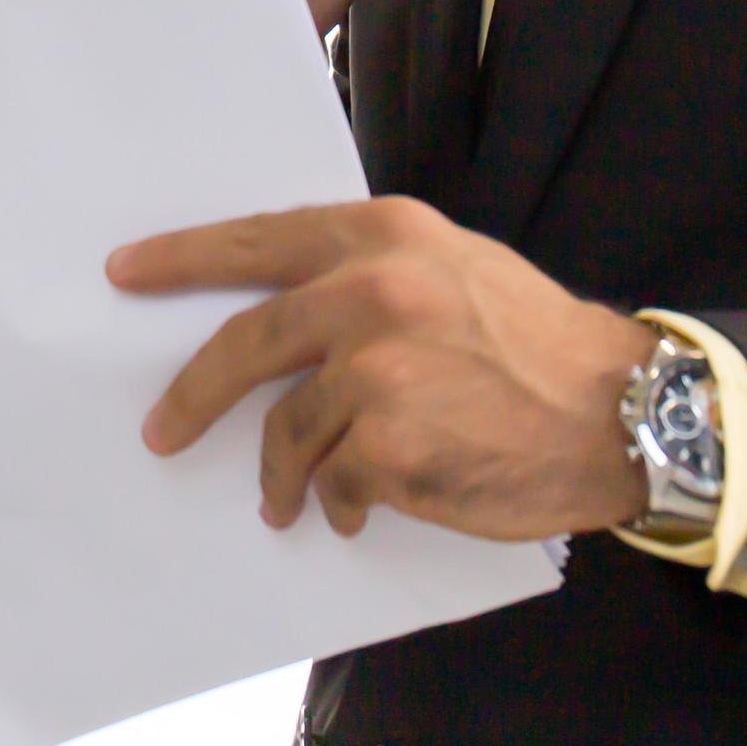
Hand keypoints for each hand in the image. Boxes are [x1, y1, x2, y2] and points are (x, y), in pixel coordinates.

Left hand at [108, 197, 657, 540]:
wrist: (617, 410)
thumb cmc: (537, 341)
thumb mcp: (454, 266)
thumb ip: (373, 272)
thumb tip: (289, 308)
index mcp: (383, 237)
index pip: (260, 241)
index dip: (186, 257)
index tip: (129, 273)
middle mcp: (371, 294)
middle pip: (245, 342)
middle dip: (192, 394)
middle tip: (161, 429)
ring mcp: (375, 372)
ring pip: (288, 430)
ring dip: (283, 474)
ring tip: (293, 498)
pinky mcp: (388, 446)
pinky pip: (336, 482)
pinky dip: (341, 502)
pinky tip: (360, 509)